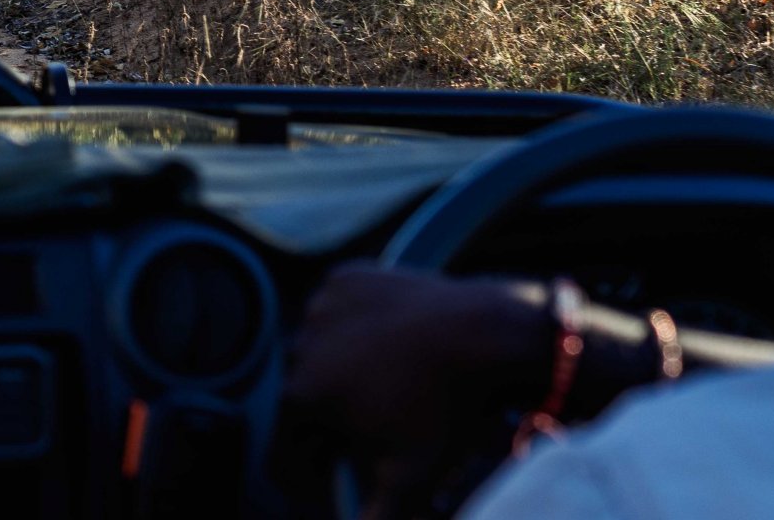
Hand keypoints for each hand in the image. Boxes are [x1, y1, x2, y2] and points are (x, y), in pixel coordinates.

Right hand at [276, 265, 551, 518]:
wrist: (485, 333)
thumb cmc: (447, 407)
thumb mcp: (410, 475)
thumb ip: (377, 515)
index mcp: (302, 393)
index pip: (288, 445)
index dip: (310, 475)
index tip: (333, 487)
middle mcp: (299, 343)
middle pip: (303, 399)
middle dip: (326, 426)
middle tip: (367, 441)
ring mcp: (321, 305)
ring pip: (318, 353)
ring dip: (337, 376)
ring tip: (382, 393)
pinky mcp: (347, 278)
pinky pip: (338, 313)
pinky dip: (352, 330)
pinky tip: (387, 348)